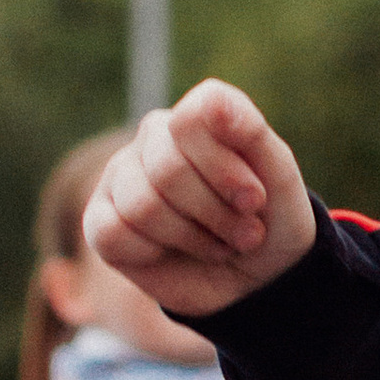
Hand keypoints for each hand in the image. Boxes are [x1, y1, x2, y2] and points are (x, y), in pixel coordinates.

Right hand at [86, 81, 316, 317]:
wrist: (258, 281)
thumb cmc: (270, 222)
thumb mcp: (279, 179)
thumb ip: (250, 132)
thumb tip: (211, 98)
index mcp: (196, 116)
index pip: (192, 120)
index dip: (225, 169)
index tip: (256, 200)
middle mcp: (153, 137)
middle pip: (168, 170)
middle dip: (216, 214)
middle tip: (246, 233)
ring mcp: (121, 176)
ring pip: (142, 206)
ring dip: (193, 238)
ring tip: (218, 245)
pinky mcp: (100, 220)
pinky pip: (114, 234)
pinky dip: (155, 254)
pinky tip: (173, 252)